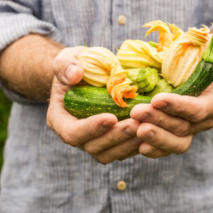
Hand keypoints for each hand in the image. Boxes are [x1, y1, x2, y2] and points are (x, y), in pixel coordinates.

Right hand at [46, 47, 141, 163]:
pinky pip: (122, 151)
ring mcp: (93, 141)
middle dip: (116, 136)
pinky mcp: (110, 143)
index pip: (72, 133)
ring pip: (110, 154)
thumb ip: (65, 65)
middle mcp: (76, 136)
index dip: (91, 128)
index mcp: (60, 120)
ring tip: (146, 127)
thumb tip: (75, 75)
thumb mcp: (65, 59)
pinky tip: (152, 132)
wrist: (87, 75)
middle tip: (136, 123)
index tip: (111, 117)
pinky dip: (137, 145)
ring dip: (128, 143)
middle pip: (93, 147)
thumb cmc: (75, 66)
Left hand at [130, 36, 212, 157]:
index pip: (198, 109)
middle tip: (135, 112)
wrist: (192, 72)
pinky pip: (166, 149)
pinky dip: (153, 150)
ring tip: (135, 129)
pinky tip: (138, 145)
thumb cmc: (202, 56)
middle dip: (158, 120)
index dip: (178, 106)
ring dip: (155, 138)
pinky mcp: (175, 138)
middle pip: (182, 127)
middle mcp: (204, 121)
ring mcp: (189, 132)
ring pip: (176, 143)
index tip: (156, 99)